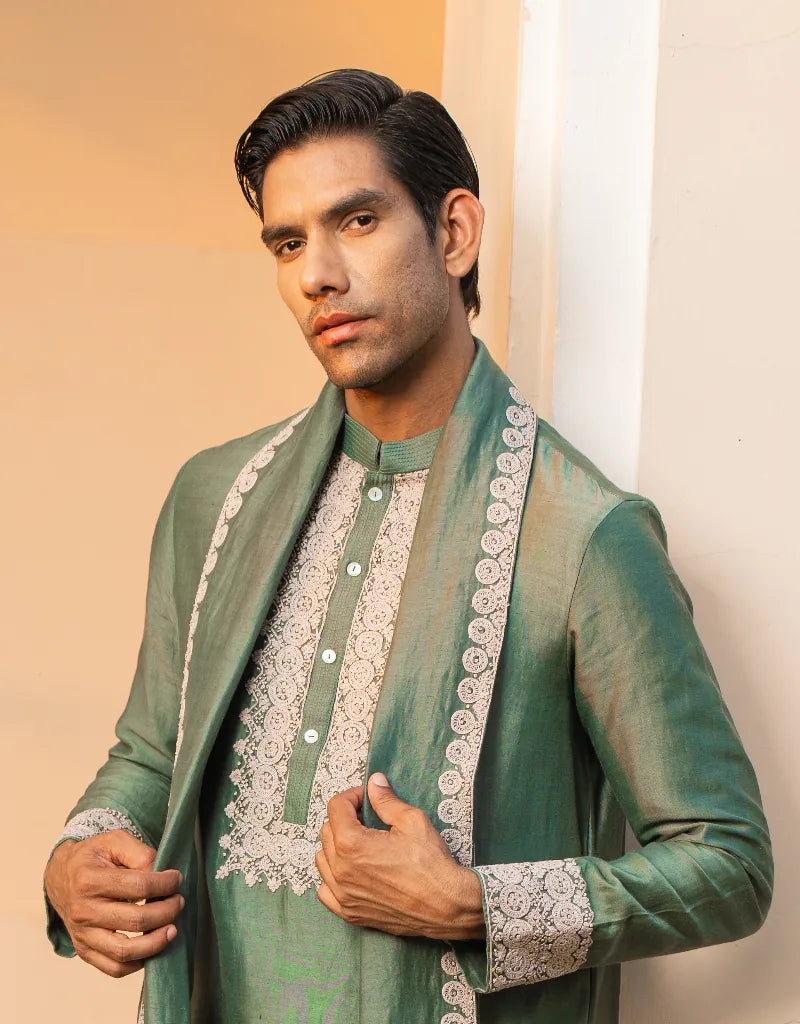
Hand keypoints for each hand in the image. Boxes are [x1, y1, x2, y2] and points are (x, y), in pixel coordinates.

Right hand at [44, 829, 183, 977]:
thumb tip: (161, 875)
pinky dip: (138, 963)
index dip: (165, 884)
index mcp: (90, 880)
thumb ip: (140, 853)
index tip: (177, 879)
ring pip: (124, 951)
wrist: (61, 875)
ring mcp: (82, 935)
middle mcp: (83, 911)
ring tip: (172, 929)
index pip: (139, 886)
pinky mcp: (84, 950)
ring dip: (156, 943)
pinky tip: (152, 947)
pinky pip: (113, 968)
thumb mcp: (114, 841)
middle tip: (179, 902)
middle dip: (167, 911)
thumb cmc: (93, 857)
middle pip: (136, 920)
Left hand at [315, 773, 484, 940]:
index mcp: (352, 844)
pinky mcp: (350, 913)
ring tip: (360, 843)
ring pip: (323, 860)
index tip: (366, 798)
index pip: (336, 807)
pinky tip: (351, 871)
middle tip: (366, 818)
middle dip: (344, 819)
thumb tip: (374, 782)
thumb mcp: (412, 821)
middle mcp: (340, 871)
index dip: (352, 796)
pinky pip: (325, 891)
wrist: (446, 905)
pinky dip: (333, 877)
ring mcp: (343, 895)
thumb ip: (386, 800)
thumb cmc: (431, 864)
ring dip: (336, 846)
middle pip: (327, 831)